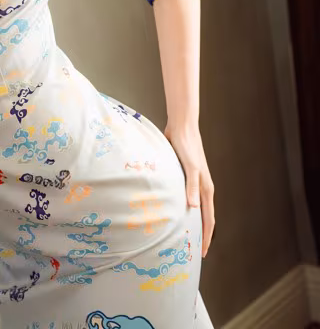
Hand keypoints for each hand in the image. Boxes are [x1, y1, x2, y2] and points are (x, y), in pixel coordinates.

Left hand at [163, 122, 214, 257]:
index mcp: (206, 189)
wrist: (181, 127)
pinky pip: (186, 197)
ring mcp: (194, 182)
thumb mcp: (190, 166)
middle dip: (201, 234)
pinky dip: (183, 208)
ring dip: (191, 221)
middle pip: (204, 216)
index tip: (202, 254)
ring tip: (182, 236)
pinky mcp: (185, 175)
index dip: (206, 237)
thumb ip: (191, 185)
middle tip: (192, 251)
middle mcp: (202, 187)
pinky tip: (173, 212)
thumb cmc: (186, 145)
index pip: (208, 219)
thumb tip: (193, 208)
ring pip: (195, 208)